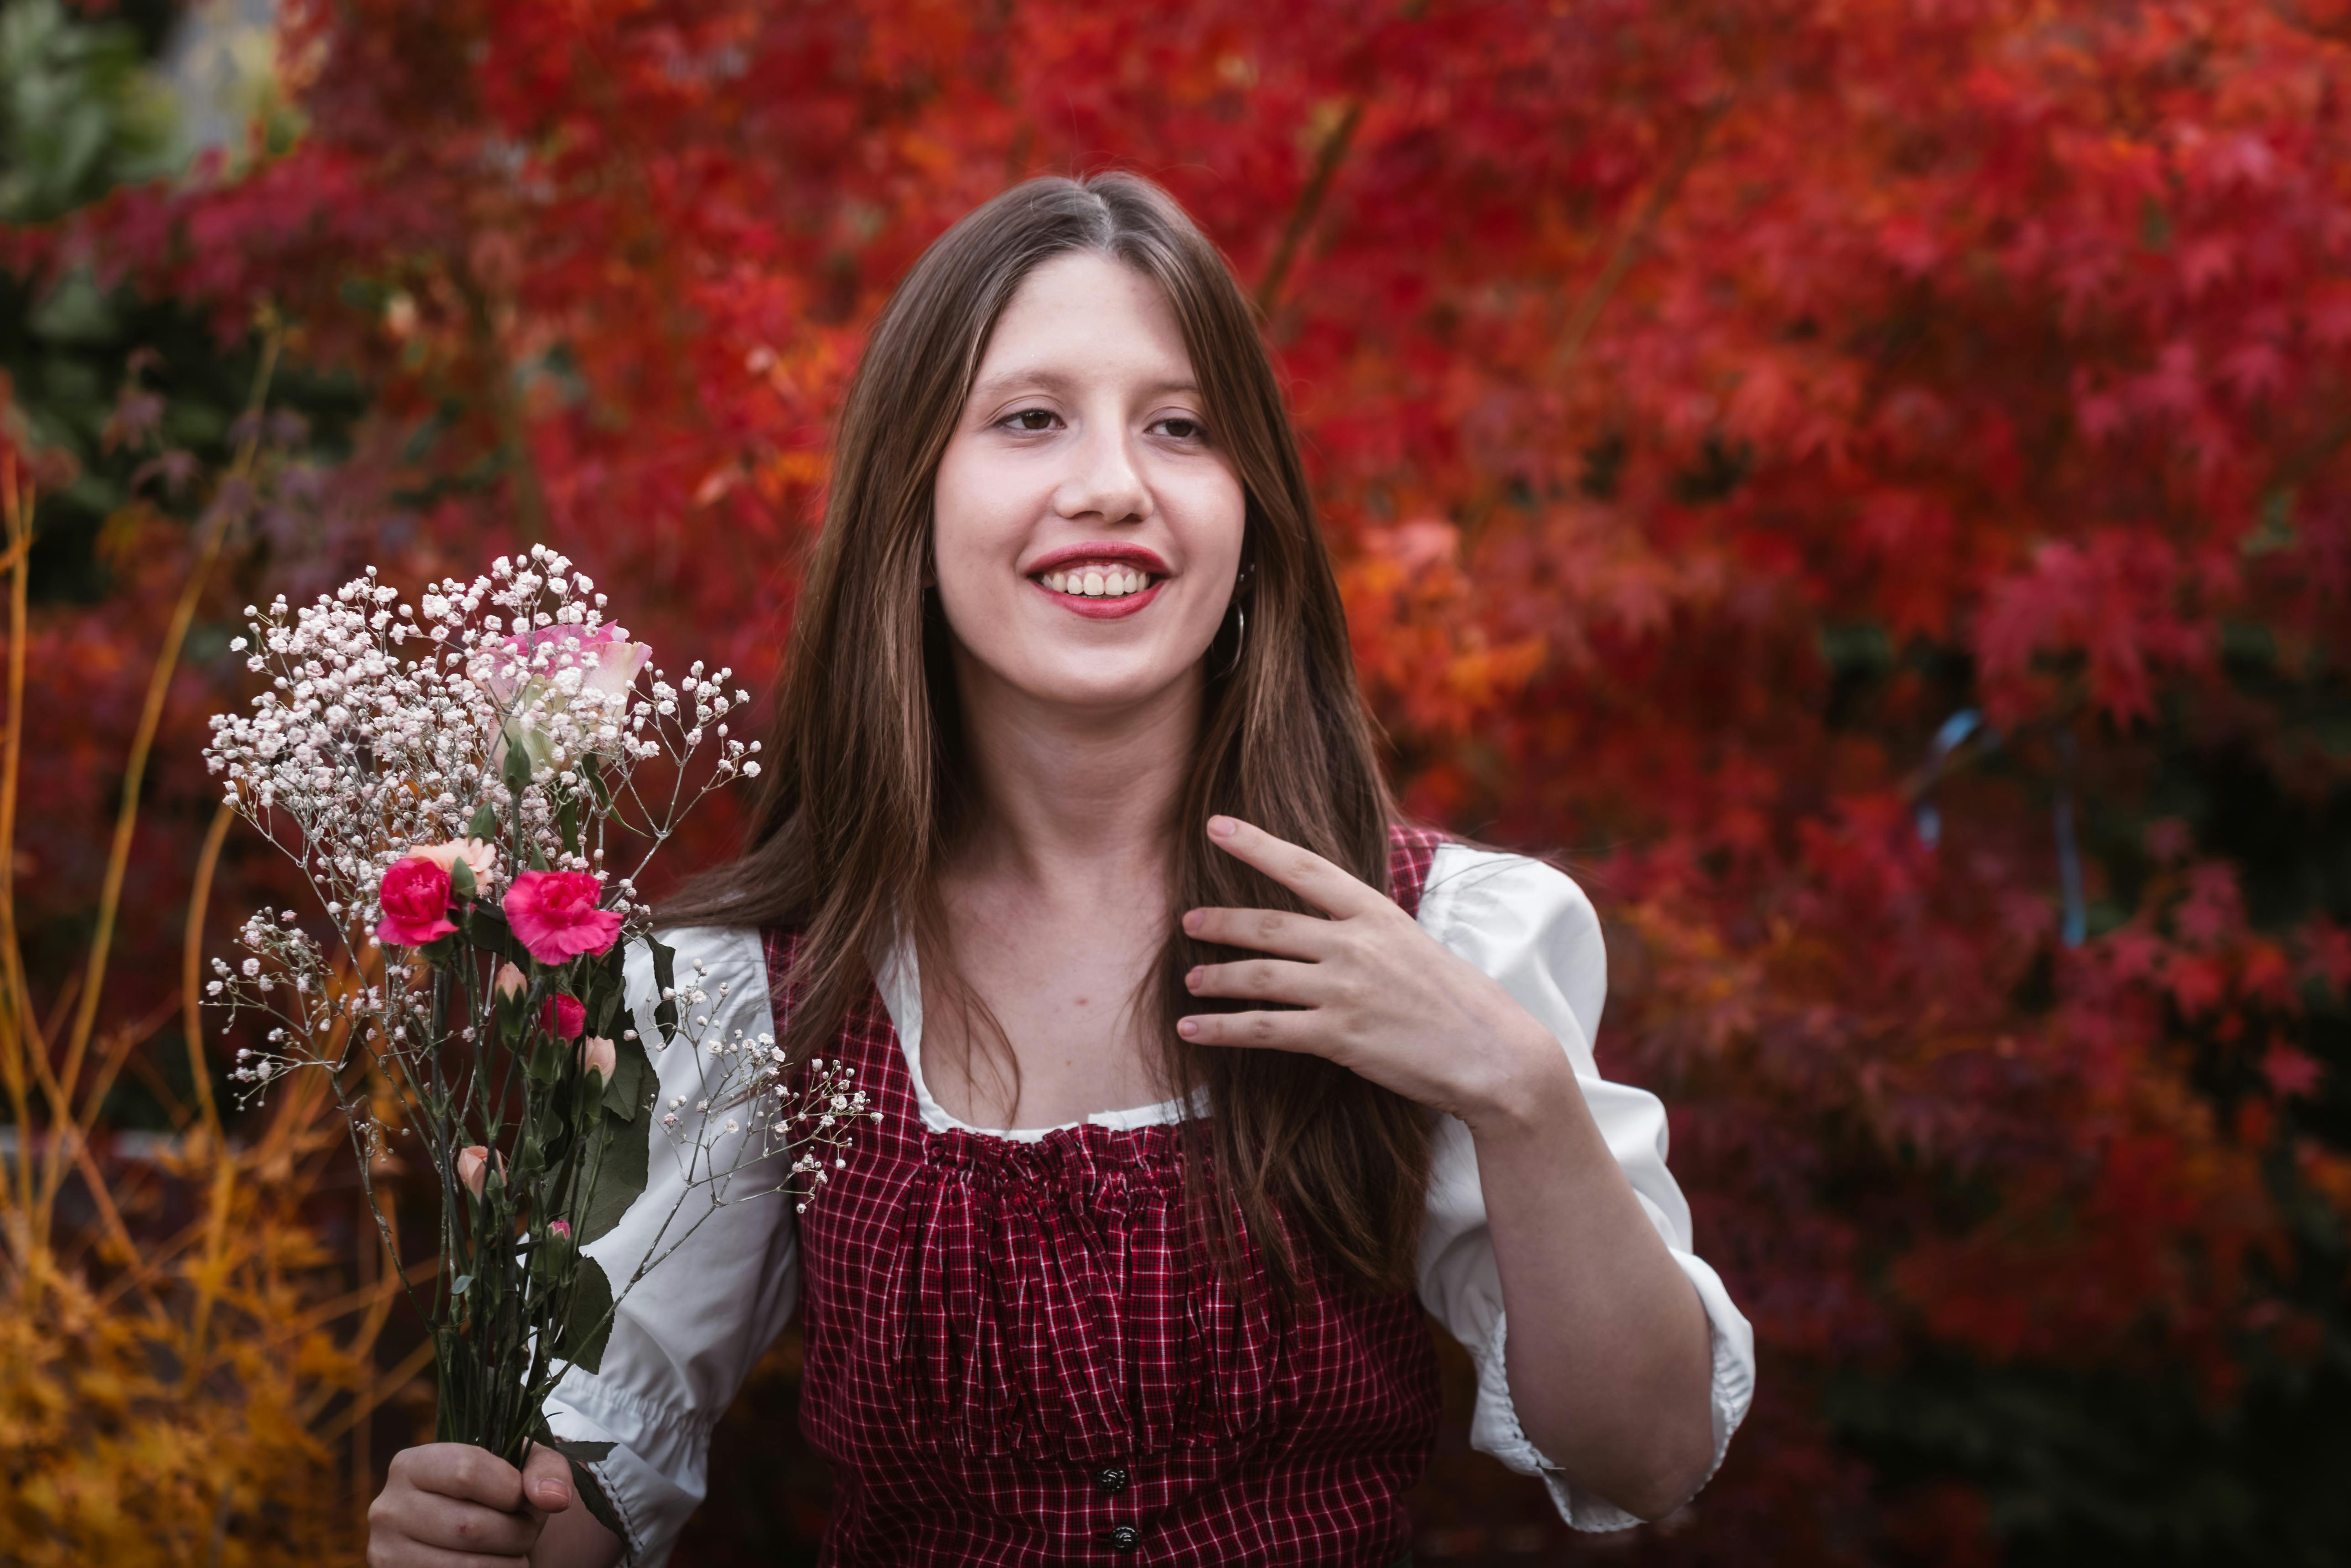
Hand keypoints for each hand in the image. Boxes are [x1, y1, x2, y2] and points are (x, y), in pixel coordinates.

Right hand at [367, 1441, 572, 1566]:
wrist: (467, 1531)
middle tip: (527, 1530)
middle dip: (516, 1532)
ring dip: (508, 1563)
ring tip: (513, 1551)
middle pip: (470, 1526)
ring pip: (466, 1567)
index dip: (510, 1489)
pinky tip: (494, 1565)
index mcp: (411, 1465)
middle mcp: (388, 1508)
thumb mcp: (519, 1465)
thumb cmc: (495, 1492)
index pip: (467, 1472)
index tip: (524, 1498)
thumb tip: (556, 1498)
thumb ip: (546, 1470)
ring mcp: (387, 1553)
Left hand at [1180, 816, 1569, 1128]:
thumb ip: (1370, 932)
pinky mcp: (1339, 1036)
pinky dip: (1221, 1029)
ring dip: (1216, 978)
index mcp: (1378, 914)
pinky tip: (1192, 1029)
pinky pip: (1265, 1029)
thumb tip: (1330, 926)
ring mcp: (1346, 990)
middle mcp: (1356, 945)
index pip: (1306, 868)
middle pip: (1270, 924)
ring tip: (1190, 980)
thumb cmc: (1460, 1003)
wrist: (1497, 1055)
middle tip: (1188, 921)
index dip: (1257, 845)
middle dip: (1222, 922)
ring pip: (1260, 976)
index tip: (1217, 826)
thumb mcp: (1416, 946)